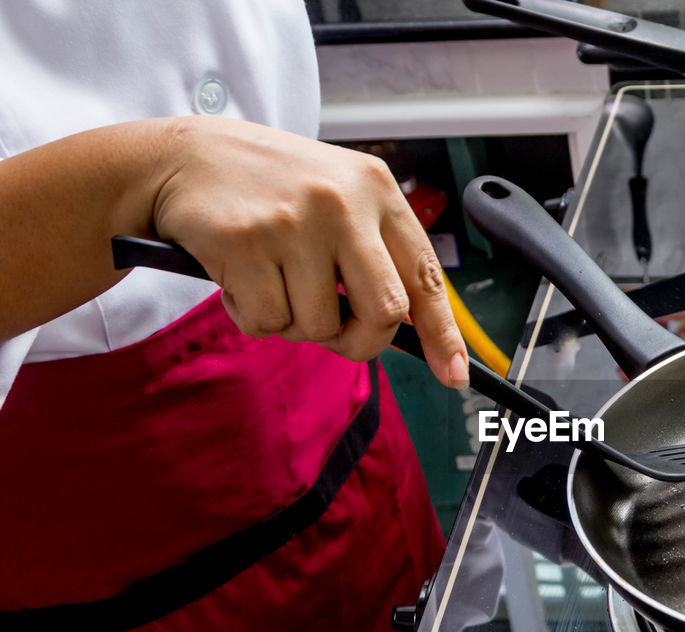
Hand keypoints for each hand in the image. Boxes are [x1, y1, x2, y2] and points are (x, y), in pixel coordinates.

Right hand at [151, 116, 468, 386]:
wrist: (183, 158)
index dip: (443, 333)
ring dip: (294, 322)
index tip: (455, 374)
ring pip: (318, 325)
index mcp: (377, 190)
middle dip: (361, 340)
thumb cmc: (271, 189)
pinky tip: (240, 277)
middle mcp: (342, 202)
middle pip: (383, 312)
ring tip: (272, 278)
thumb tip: (409, 326)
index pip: (425, 275)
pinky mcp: (245, 242)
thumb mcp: (338, 198)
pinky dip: (252, 316)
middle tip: (335, 333)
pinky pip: (266, 323)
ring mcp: (294, 221)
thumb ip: (376, 253)